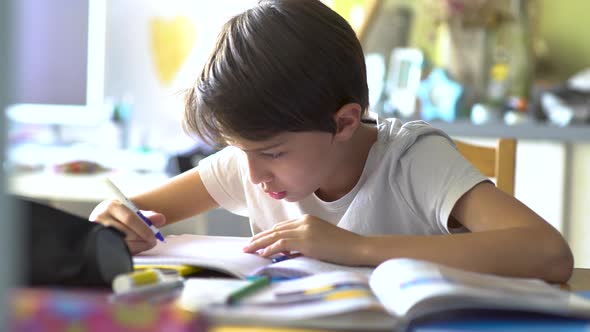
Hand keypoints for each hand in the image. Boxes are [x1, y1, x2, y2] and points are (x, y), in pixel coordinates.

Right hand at [89, 199, 165, 253]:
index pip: (130, 218)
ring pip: (120, 242)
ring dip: (137, 246)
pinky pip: (115, 249)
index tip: (154, 237)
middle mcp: (100, 216)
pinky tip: (134, 247)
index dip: (144, 229)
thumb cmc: (122, 217)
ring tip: (145, 244)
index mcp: (111, 205)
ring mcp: (95, 230)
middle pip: (126, 232)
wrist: (106, 220)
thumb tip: (161, 219)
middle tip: (152, 242)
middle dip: (142, 239)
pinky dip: (129, 250)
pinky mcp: (95, 242)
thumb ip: (148, 216)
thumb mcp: (134, 213)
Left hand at [243, 214, 363, 265]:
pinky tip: (262, 255)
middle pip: (276, 230)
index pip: (282, 226)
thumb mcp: (320, 239)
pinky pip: (282, 244)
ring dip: (260, 244)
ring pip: (275, 236)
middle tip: (247, 246)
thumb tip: (287, 251)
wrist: (356, 247)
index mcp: (307, 219)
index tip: (258, 241)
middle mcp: (304, 222)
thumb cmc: (342, 247)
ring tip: (248, 250)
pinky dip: (270, 249)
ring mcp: (304, 230)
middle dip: (260, 238)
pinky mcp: (305, 240)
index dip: (269, 234)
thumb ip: (304, 241)